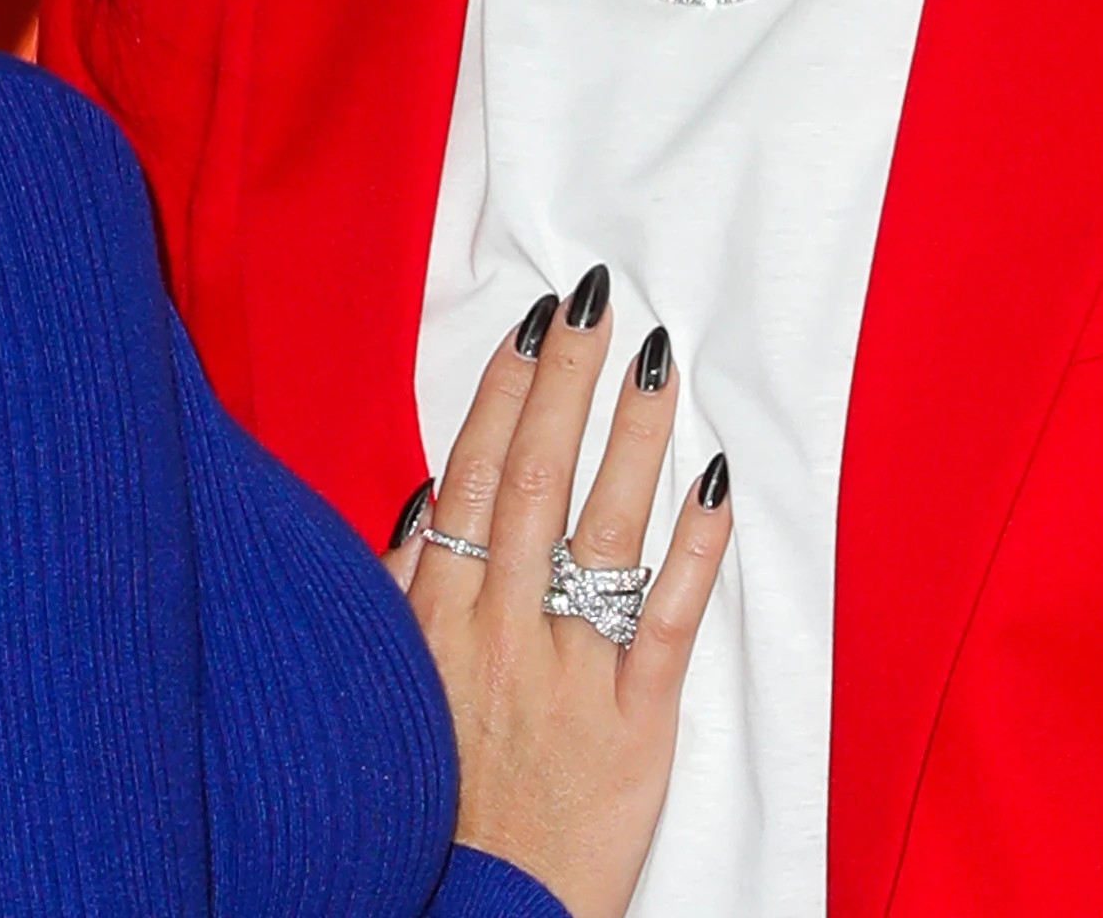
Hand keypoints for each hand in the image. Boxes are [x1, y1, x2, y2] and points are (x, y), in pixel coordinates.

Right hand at [387, 268, 731, 917]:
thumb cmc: (429, 802)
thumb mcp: (386, 690)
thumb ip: (398, 595)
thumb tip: (426, 497)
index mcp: (434, 622)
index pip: (469, 479)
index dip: (500, 394)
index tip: (527, 326)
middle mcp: (499, 634)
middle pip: (532, 482)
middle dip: (565, 381)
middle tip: (593, 300)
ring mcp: (570, 675)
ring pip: (601, 531)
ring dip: (631, 436)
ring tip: (658, 359)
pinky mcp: (634, 726)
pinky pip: (669, 621)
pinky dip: (694, 547)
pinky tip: (715, 482)